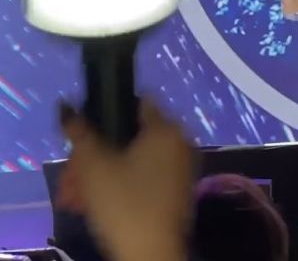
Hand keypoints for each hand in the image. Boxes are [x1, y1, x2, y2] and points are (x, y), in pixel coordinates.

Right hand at [57, 100, 194, 260]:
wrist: (152, 254)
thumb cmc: (124, 203)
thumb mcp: (94, 166)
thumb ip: (79, 134)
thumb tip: (67, 108)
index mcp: (166, 128)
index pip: (135, 102)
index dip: (104, 114)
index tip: (82, 135)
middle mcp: (179, 141)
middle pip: (128, 137)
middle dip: (92, 156)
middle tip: (69, 177)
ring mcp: (180, 167)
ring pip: (132, 161)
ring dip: (99, 175)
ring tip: (72, 197)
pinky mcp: (175, 191)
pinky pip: (143, 178)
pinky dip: (118, 186)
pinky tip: (90, 205)